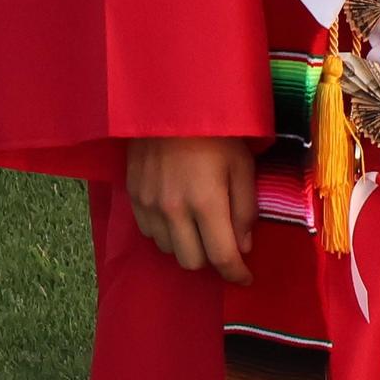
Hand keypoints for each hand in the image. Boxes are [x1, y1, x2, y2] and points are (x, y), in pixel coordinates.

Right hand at [125, 137, 256, 285]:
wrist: (169, 101)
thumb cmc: (215, 130)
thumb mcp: (242, 163)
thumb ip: (245, 208)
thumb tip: (243, 247)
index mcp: (206, 201)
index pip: (221, 257)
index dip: (236, 274)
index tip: (245, 278)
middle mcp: (174, 210)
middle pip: (192, 262)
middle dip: (212, 258)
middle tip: (222, 240)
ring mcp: (149, 205)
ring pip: (169, 250)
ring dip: (188, 245)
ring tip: (199, 221)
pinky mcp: (134, 197)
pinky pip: (150, 233)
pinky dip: (167, 232)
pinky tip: (178, 212)